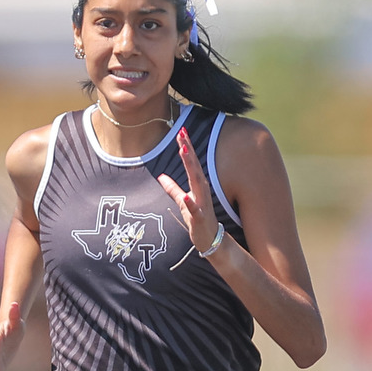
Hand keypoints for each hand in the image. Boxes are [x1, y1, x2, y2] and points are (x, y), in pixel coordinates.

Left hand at [156, 127, 220, 258]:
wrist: (210, 239)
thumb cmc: (197, 219)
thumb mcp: (182, 202)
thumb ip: (172, 189)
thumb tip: (161, 176)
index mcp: (198, 185)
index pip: (191, 162)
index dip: (186, 147)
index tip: (181, 131)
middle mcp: (202, 191)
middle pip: (194, 166)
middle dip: (188, 150)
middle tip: (182, 133)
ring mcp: (202, 203)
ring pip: (197, 183)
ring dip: (191, 167)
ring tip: (184, 152)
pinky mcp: (200, 218)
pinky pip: (195, 209)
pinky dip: (191, 202)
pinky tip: (186, 196)